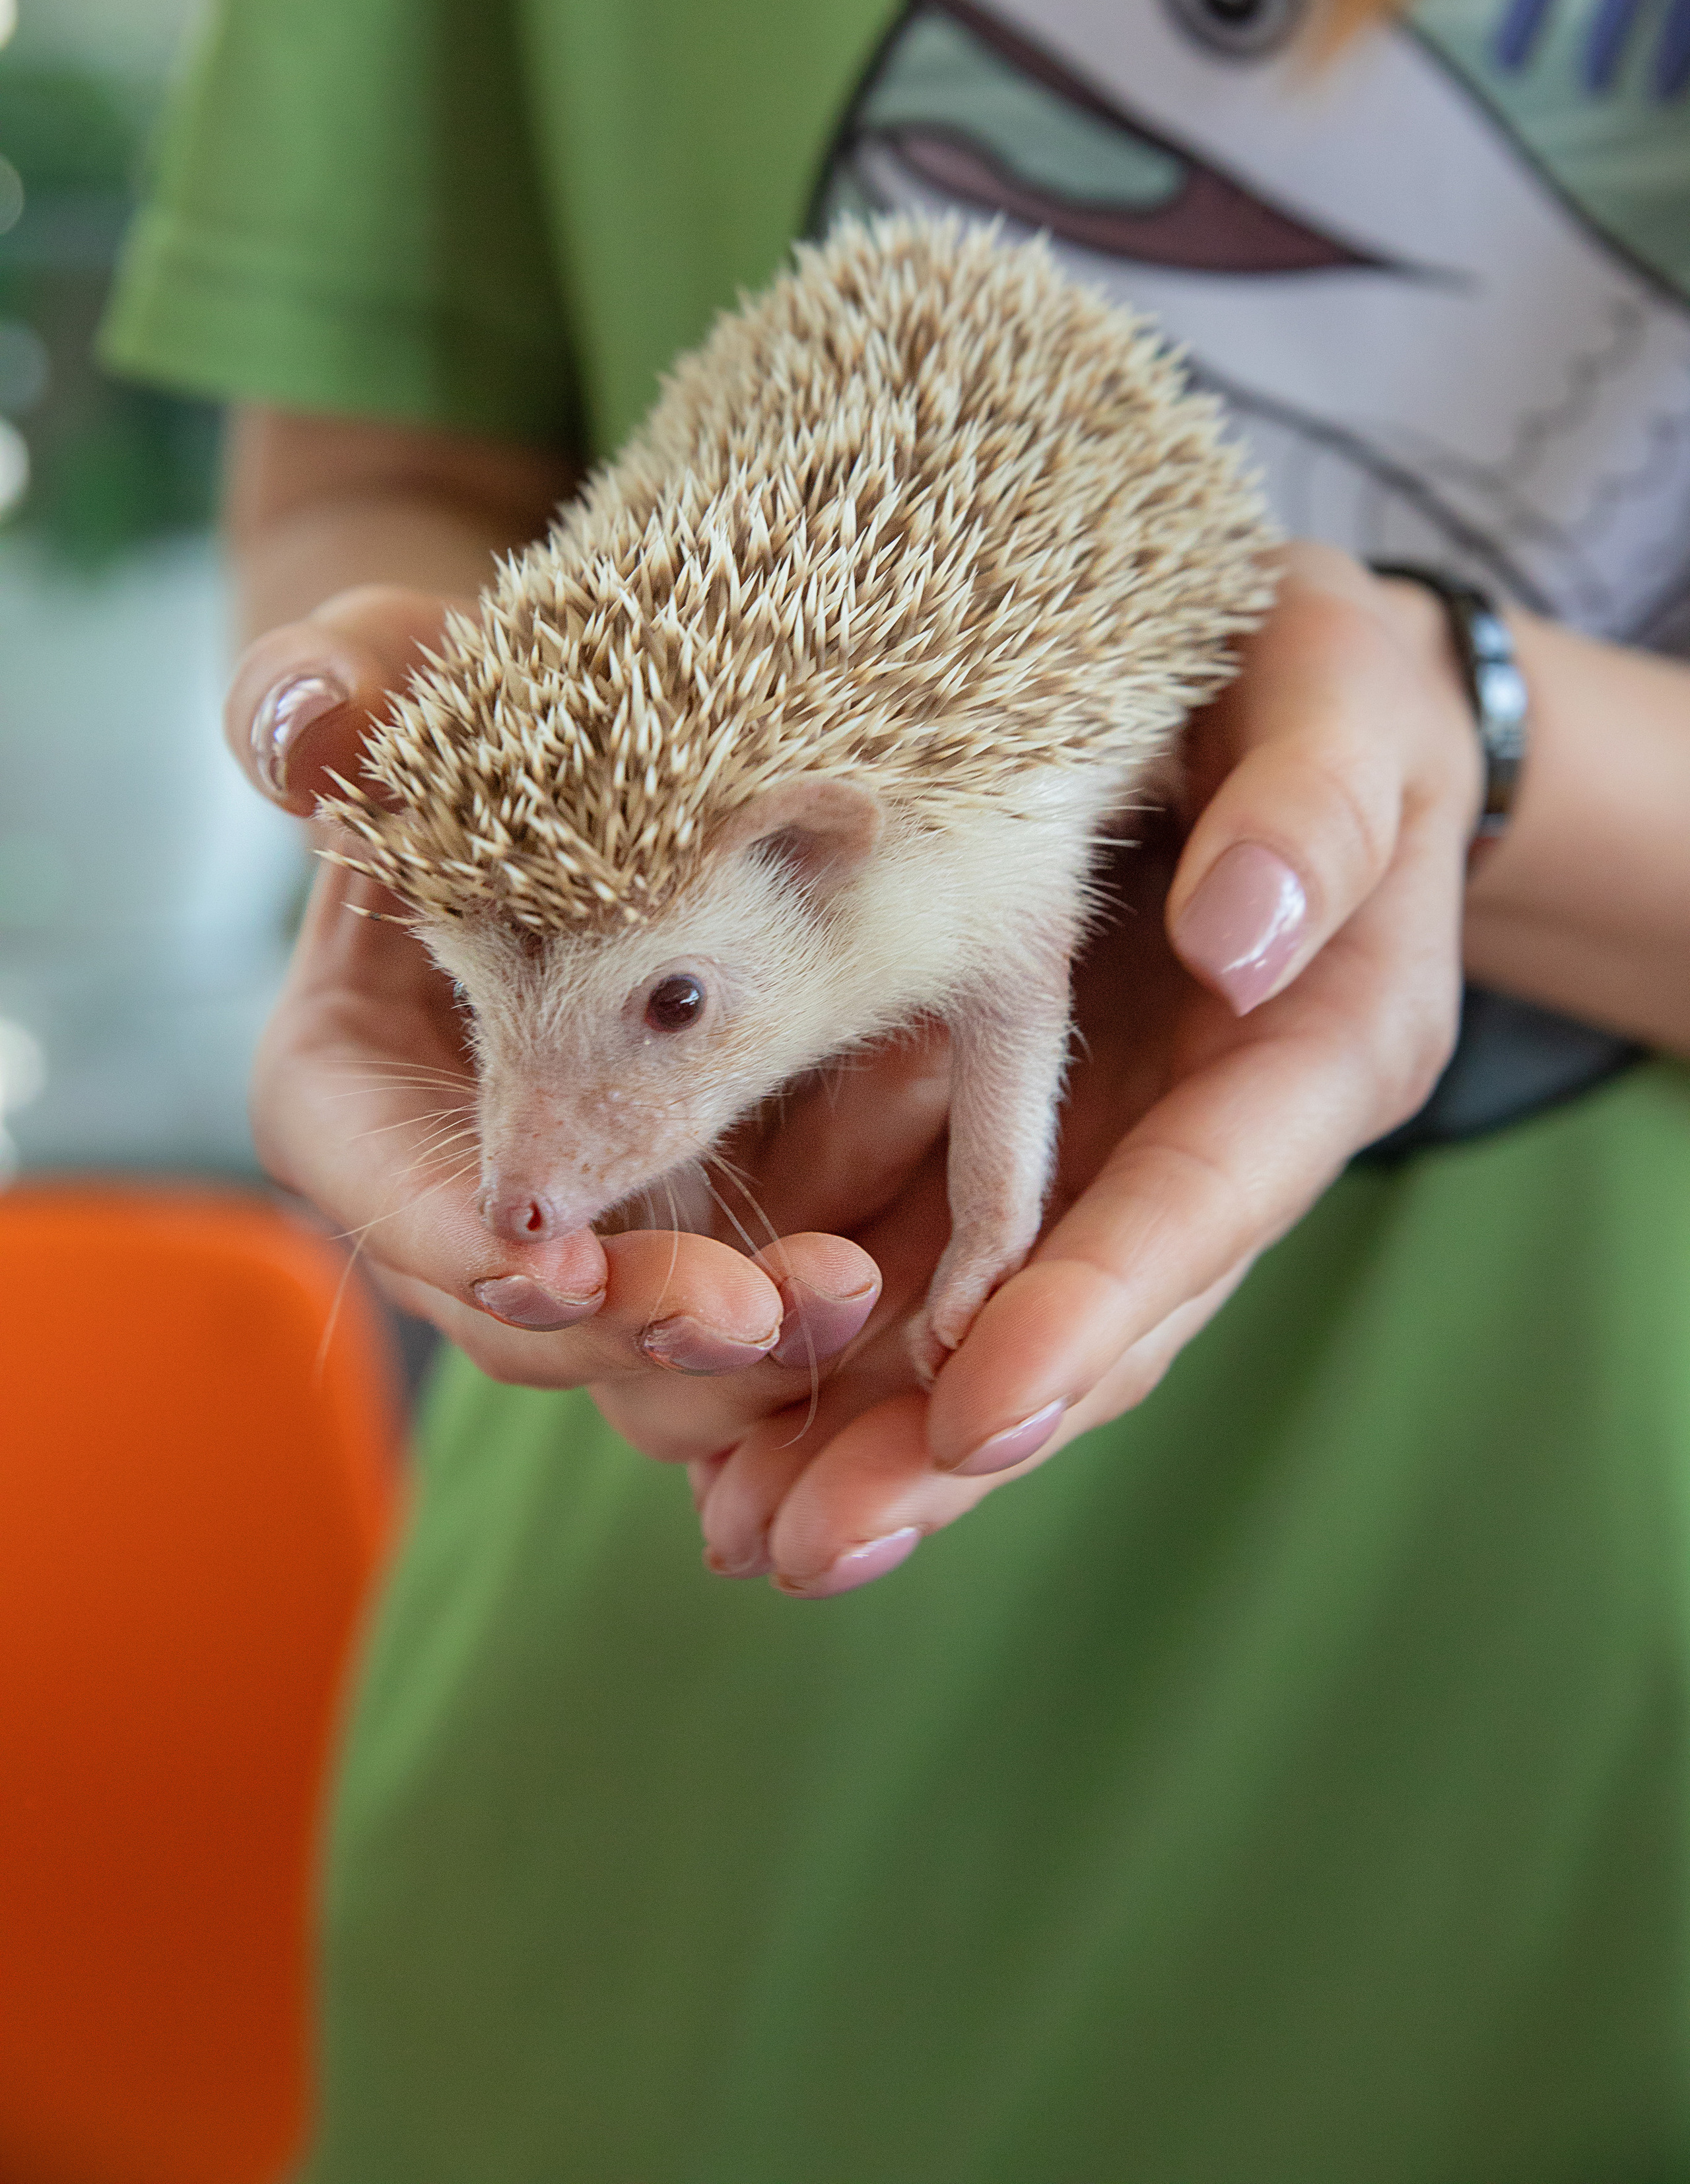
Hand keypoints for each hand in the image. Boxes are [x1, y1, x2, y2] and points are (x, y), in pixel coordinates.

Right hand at [228, 585, 893, 1438]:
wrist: (574, 752)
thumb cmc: (454, 710)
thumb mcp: (385, 677)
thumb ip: (320, 694)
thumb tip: (299, 727)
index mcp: (353, 1105)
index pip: (401, 1215)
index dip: (474, 1254)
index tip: (562, 1260)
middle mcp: (461, 1187)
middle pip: (545, 1320)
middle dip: (646, 1331)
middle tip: (761, 1311)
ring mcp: (586, 1206)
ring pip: (660, 1342)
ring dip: (759, 1333)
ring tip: (855, 1282)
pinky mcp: (699, 1193)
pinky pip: (760, 1276)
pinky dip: (833, 1252)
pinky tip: (909, 1177)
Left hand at [692, 542, 1485, 1594]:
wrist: (1258, 680)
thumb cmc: (1318, 677)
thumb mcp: (1340, 699)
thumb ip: (1311, 814)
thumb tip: (1245, 941)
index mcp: (1317, 1051)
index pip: (1202, 1199)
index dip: (1097, 1309)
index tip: (984, 1411)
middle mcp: (1205, 1131)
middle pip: (1087, 1313)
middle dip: (951, 1439)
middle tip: (812, 1542)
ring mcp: (1105, 1138)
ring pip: (987, 1307)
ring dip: (866, 1421)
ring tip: (737, 1521)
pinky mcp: (1015, 1116)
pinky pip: (921, 1232)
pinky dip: (827, 1316)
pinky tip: (709, 1389)